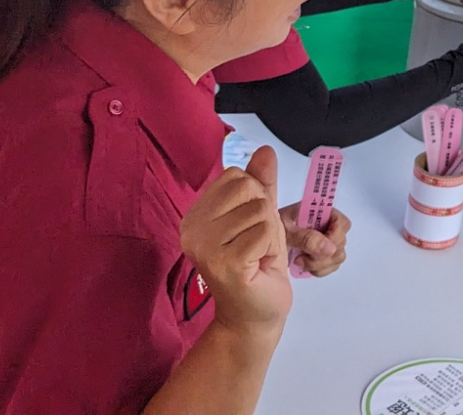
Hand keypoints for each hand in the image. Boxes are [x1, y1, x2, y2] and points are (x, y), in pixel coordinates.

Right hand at [179, 146, 290, 334]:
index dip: (255, 198)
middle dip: (265, 215)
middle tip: (256, 244)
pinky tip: (258, 265)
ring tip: (257, 256)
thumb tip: (265, 150)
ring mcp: (204, 247)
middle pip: (249, 190)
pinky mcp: (224, 262)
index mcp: (196, 215)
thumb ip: (261, 183)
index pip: (237, 177)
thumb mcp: (261, 216)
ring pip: (260, 210)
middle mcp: (191, 228)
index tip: (249, 228)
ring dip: (269, 233)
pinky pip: (264, 231)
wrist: (256, 313)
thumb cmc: (257, 263)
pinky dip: (271, 247)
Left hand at [280, 204, 350, 277]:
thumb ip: (307, 238)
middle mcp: (327, 225)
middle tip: (302, 256)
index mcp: (321, 212)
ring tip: (300, 261)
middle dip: (323, 254)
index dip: (335, 236)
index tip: (318, 245)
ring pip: (338, 256)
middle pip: (341, 243)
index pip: (343, 223)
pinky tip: (304, 266)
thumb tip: (331, 248)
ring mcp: (327, 241)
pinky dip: (319, 270)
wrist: (264, 242)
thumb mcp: (287, 231)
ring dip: (320, 264)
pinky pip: (332, 266)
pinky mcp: (323, 255)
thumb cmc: (273, 231)